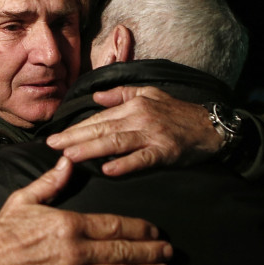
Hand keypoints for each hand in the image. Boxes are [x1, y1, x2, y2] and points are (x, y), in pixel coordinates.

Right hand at [0, 156, 171, 264]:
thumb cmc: (4, 234)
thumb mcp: (23, 200)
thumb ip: (50, 182)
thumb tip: (69, 161)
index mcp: (69, 224)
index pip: (114, 225)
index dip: (139, 228)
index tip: (156, 230)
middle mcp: (77, 251)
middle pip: (122, 250)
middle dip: (150, 251)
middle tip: (170, 253)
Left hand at [46, 86, 221, 175]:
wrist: (211, 127)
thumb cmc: (178, 112)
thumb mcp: (150, 94)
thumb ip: (121, 94)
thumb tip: (96, 96)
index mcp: (134, 105)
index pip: (99, 117)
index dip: (76, 128)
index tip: (57, 136)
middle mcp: (140, 117)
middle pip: (102, 128)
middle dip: (74, 137)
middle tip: (52, 146)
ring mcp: (152, 134)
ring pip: (116, 142)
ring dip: (91, 149)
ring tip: (70, 156)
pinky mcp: (165, 151)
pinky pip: (142, 158)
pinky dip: (125, 164)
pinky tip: (108, 169)